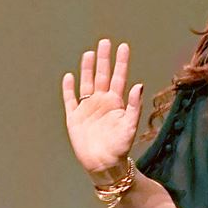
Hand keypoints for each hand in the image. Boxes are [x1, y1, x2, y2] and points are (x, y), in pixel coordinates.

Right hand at [62, 39, 145, 178]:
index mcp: (116, 102)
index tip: (122, 46)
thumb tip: (139, 84)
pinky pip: (70, 100)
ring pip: (86, 84)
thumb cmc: (120, 147)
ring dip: (87, 69)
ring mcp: (87, 109)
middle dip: (103, 59)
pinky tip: (69, 77)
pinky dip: (68, 89)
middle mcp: (102, 102)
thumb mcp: (130, 126)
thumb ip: (134, 105)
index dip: (121, 62)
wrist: (103, 165)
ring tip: (89, 54)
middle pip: (101, 76)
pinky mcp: (74, 118)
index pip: (118, 77)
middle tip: (105, 42)